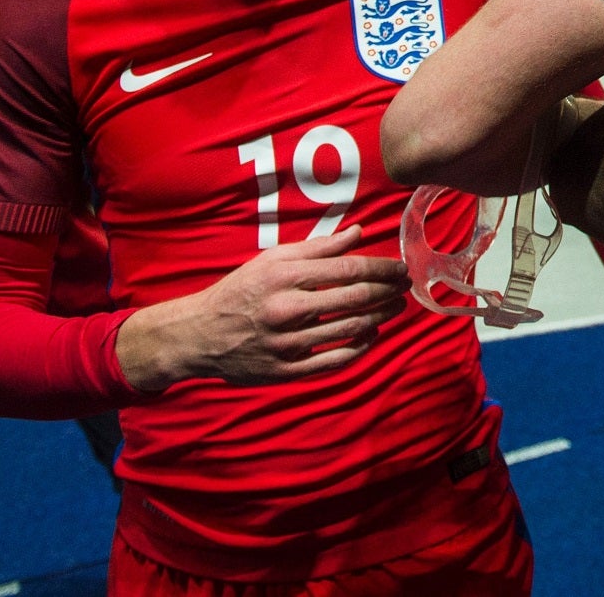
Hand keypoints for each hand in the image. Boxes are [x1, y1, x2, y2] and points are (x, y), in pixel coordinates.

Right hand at [115, 227, 407, 391]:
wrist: (198, 334)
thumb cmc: (240, 291)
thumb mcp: (273, 259)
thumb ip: (319, 247)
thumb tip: (359, 232)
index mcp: (284, 276)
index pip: (349, 269)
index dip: (383, 269)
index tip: (401, 268)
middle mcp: (287, 309)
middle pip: (356, 299)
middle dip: (388, 292)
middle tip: (404, 287)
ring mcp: (287, 344)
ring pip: (350, 330)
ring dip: (380, 318)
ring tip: (394, 308)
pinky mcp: (286, 371)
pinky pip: (334, 362)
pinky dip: (359, 348)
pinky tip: (371, 336)